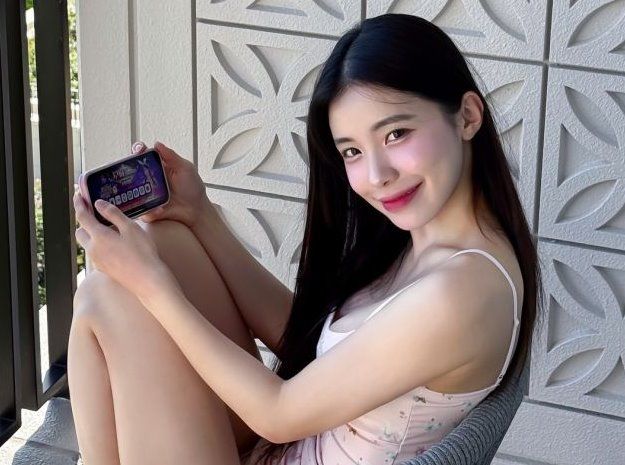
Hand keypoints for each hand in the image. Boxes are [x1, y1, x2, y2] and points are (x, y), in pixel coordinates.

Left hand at [73, 189, 179, 303]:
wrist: (147, 279)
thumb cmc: (142, 252)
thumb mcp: (130, 228)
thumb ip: (113, 214)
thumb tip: (99, 204)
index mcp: (99, 236)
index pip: (82, 216)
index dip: (79, 204)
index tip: (78, 196)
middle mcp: (93, 249)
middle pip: (80, 232)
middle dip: (84, 221)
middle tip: (94, 213)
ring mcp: (97, 261)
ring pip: (87, 244)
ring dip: (91, 234)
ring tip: (106, 228)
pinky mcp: (104, 269)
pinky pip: (95, 253)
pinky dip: (98, 245)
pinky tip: (113, 244)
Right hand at [133, 140, 211, 229]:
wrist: (196, 210)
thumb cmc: (193, 188)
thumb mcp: (185, 168)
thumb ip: (171, 156)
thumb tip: (157, 144)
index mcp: (159, 166)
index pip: (144, 155)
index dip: (138, 150)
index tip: (138, 150)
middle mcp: (150, 178)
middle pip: (133, 170)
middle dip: (127, 167)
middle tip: (132, 169)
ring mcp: (147, 193)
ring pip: (131, 189)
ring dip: (132, 189)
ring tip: (140, 190)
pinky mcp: (148, 207)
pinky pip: (140, 208)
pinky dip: (147, 209)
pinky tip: (158, 209)